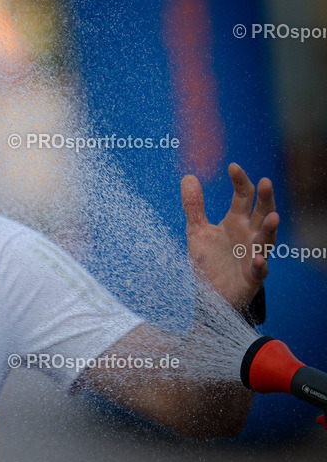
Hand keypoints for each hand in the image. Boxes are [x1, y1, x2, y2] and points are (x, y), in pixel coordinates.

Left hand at [181, 163, 278, 310]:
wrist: (210, 295)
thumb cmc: (208, 261)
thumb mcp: (197, 231)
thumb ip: (194, 206)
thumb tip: (188, 176)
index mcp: (236, 221)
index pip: (243, 196)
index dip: (240, 181)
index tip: (233, 166)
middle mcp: (249, 235)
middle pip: (261, 213)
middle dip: (265, 199)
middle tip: (266, 182)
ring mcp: (253, 255)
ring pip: (266, 240)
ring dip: (269, 229)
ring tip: (273, 217)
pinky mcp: (251, 277)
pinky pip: (259, 270)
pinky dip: (259, 264)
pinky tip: (258, 259)